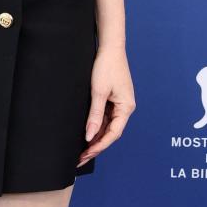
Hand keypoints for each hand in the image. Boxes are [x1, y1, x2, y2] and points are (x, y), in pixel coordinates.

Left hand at [77, 45, 134, 166]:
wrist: (110, 48)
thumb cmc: (106, 67)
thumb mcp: (98, 92)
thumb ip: (94, 116)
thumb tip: (89, 136)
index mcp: (126, 107)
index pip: (113, 133)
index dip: (100, 145)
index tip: (86, 154)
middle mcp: (125, 108)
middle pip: (110, 133)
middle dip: (96, 146)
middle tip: (80, 158)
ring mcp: (119, 104)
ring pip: (107, 127)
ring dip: (95, 138)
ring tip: (81, 151)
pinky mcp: (113, 100)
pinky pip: (105, 118)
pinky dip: (96, 127)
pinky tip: (86, 135)